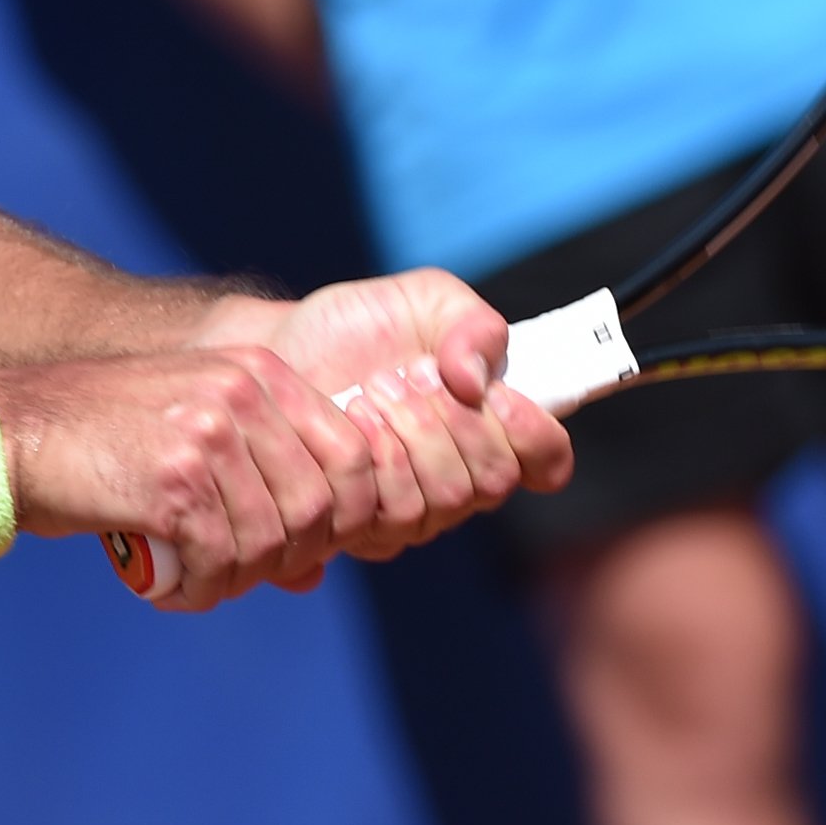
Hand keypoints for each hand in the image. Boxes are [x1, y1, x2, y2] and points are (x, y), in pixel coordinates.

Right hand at [0, 347, 391, 611]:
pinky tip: (170, 588)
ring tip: (196, 581)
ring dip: (235, 580)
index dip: (341, 516)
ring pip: (269, 542)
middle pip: (318, 507)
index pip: (353, 454)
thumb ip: (259, 485)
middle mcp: (242, 394)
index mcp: (258, 371)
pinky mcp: (174, 482)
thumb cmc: (103, 440)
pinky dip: (198, 590)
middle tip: (236, 572)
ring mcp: (209, 435)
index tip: (297, 546)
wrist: (12, 432)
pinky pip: (219, 560)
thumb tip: (315, 575)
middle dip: (285, 558)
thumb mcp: (192, 434)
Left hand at [202, 272, 573, 553]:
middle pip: (494, 480)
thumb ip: (473, 325)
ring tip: (375, 388)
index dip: (535, 434)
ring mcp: (415, 508)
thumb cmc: (358, 326)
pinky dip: (376, 457)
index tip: (500, 395)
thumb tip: (478, 379)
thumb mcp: (426, 299)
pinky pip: (392, 514)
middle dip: (456, 421)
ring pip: (445, 500)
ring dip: (412, 433)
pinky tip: (350, 417)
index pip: (547, 460)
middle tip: (415, 373)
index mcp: (493, 425)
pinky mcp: (362, 525)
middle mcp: (462, 477)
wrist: (279, 347)